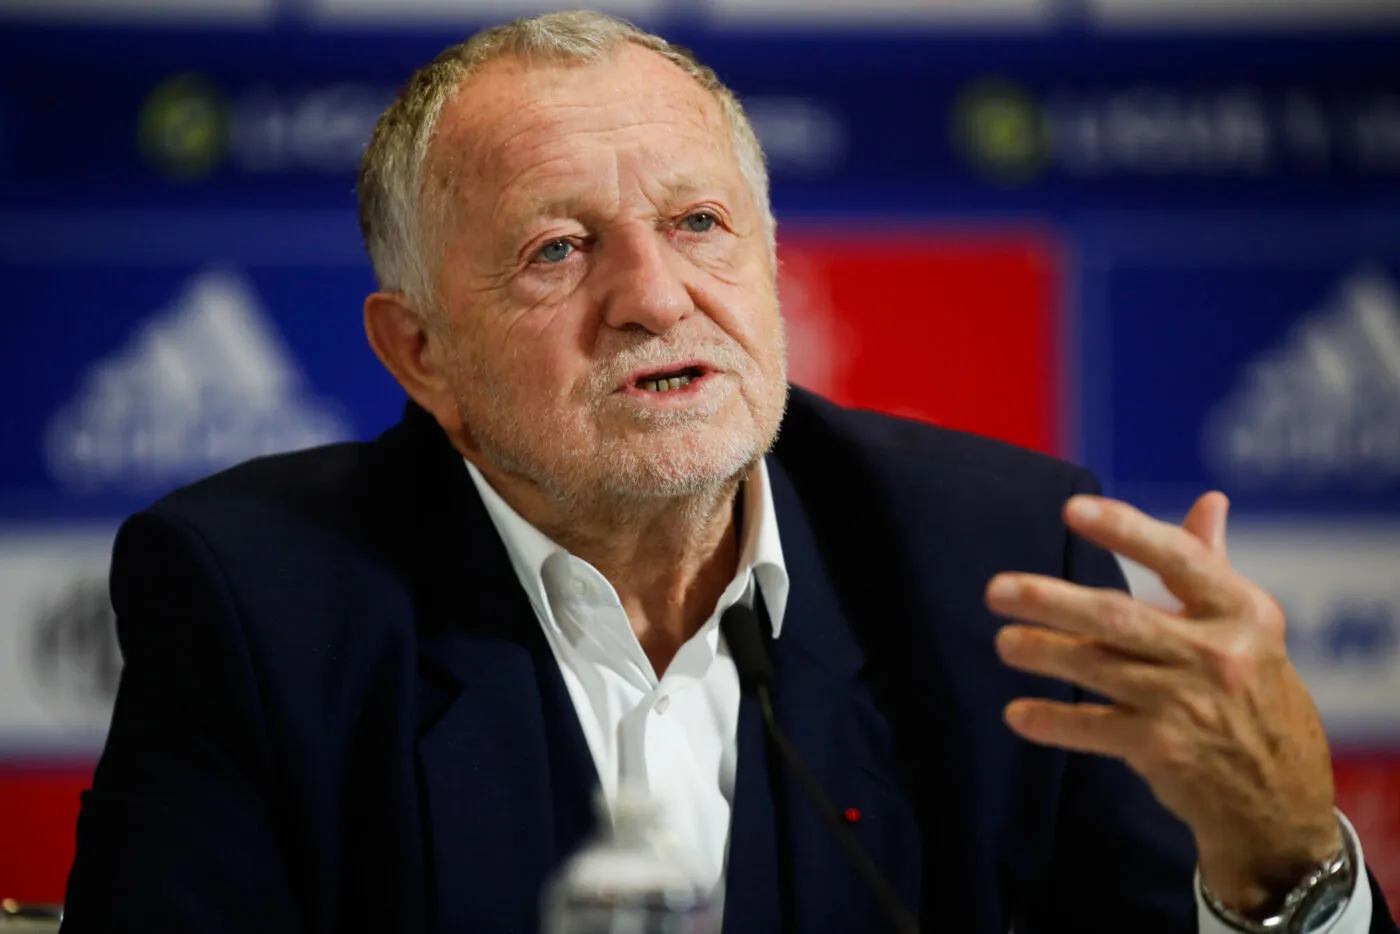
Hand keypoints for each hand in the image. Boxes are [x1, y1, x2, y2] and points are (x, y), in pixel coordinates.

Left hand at [987, 492, 1341, 913]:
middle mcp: (1217, 654)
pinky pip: (1091, 728)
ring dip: (1041, 652)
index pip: (1179, 559)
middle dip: (1050, 601)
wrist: (1280, 798)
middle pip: (1118, 617)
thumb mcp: (1250, 630)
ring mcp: (1188, 704)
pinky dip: (1051, 721)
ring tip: (1003, 643)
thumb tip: (1211, 500)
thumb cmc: (1255, 695)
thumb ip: (1213, 566)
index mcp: (1242, 612)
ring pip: (1095, 667)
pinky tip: (1016, 714)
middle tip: (996, 590)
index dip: (1125, 531)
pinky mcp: (1163, 749)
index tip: (1072, 510)